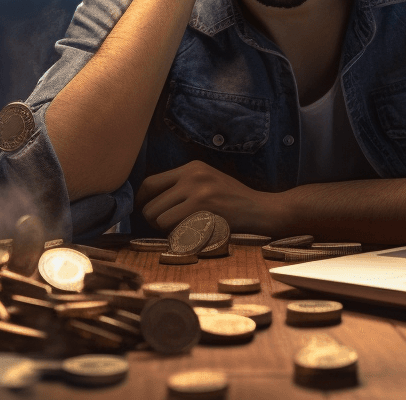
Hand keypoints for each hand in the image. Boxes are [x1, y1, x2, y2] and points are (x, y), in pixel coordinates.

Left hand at [136, 160, 287, 234]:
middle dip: (153, 222)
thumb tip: (148, 203)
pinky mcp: (204, 209)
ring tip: (184, 232)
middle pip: (150, 204)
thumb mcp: (208, 183)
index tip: (145, 214)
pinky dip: (179, 238)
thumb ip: (182, 188)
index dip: (141, 202)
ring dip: (166, 232)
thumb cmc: (235, 202)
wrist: (264, 210)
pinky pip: (173, 229)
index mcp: (191, 167)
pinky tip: (195, 236)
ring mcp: (198, 191)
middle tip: (167, 229)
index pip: (150, 183)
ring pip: (158, 219)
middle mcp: (192, 175)